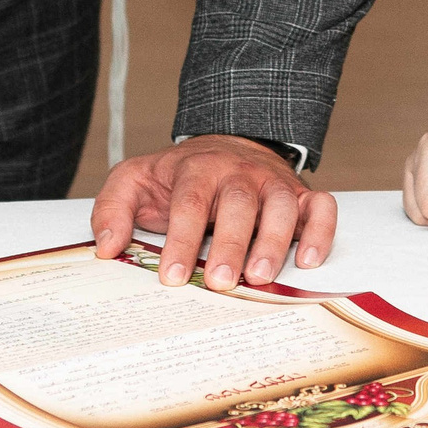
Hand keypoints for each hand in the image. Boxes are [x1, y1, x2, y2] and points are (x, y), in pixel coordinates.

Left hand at [91, 136, 335, 291]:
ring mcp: (273, 182)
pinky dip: (321, 231)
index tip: (173, 276)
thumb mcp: (134, 181)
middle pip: (239, 203)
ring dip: (274, 241)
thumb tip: (106, 246)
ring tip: (260, 276)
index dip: (182, 240)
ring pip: (282, 205)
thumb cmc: (177, 176)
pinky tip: (306, 260)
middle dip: (231, 244)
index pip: (189, 203)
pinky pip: (322, 207)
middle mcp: (239, 172)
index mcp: (197, 169)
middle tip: (222, 282)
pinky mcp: (301, 194)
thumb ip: (112, 210)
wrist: (223, 146)